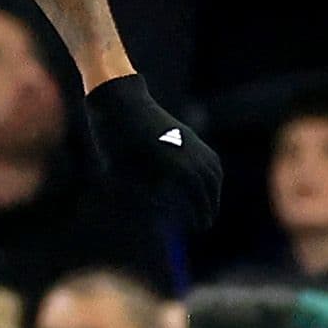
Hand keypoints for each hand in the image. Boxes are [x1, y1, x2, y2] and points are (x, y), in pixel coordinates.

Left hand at [87, 73, 221, 232]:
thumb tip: (163, 212)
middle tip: (204, 224)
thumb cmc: (114, 139)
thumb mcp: (120, 173)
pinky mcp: (187, 133)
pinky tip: (206, 187)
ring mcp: (189, 140)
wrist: (120, 101)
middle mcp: (185, 150)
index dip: (199, 212)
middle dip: (209, 205)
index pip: (195, 194)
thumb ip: (143, 193)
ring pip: (213, 170)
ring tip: (208, 208)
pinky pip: (210, 158)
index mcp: (171, 161)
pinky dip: (213, 175)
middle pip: (208, 183)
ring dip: (214, 191)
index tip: (198, 227)